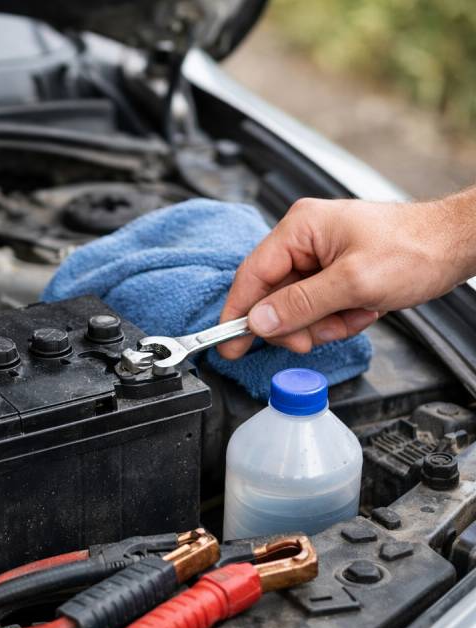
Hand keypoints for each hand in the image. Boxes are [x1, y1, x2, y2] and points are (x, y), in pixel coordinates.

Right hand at [218, 192, 475, 358]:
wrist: (457, 245)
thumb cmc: (416, 248)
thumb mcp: (354, 282)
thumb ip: (301, 303)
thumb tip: (259, 320)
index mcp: (299, 228)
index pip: (252, 275)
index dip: (239, 313)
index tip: (228, 344)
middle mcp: (303, 238)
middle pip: (273, 296)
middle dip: (299, 322)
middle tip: (317, 336)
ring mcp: (318, 255)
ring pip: (296, 307)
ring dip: (324, 322)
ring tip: (356, 314)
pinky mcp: (332, 270)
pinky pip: (317, 305)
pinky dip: (338, 317)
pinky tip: (362, 309)